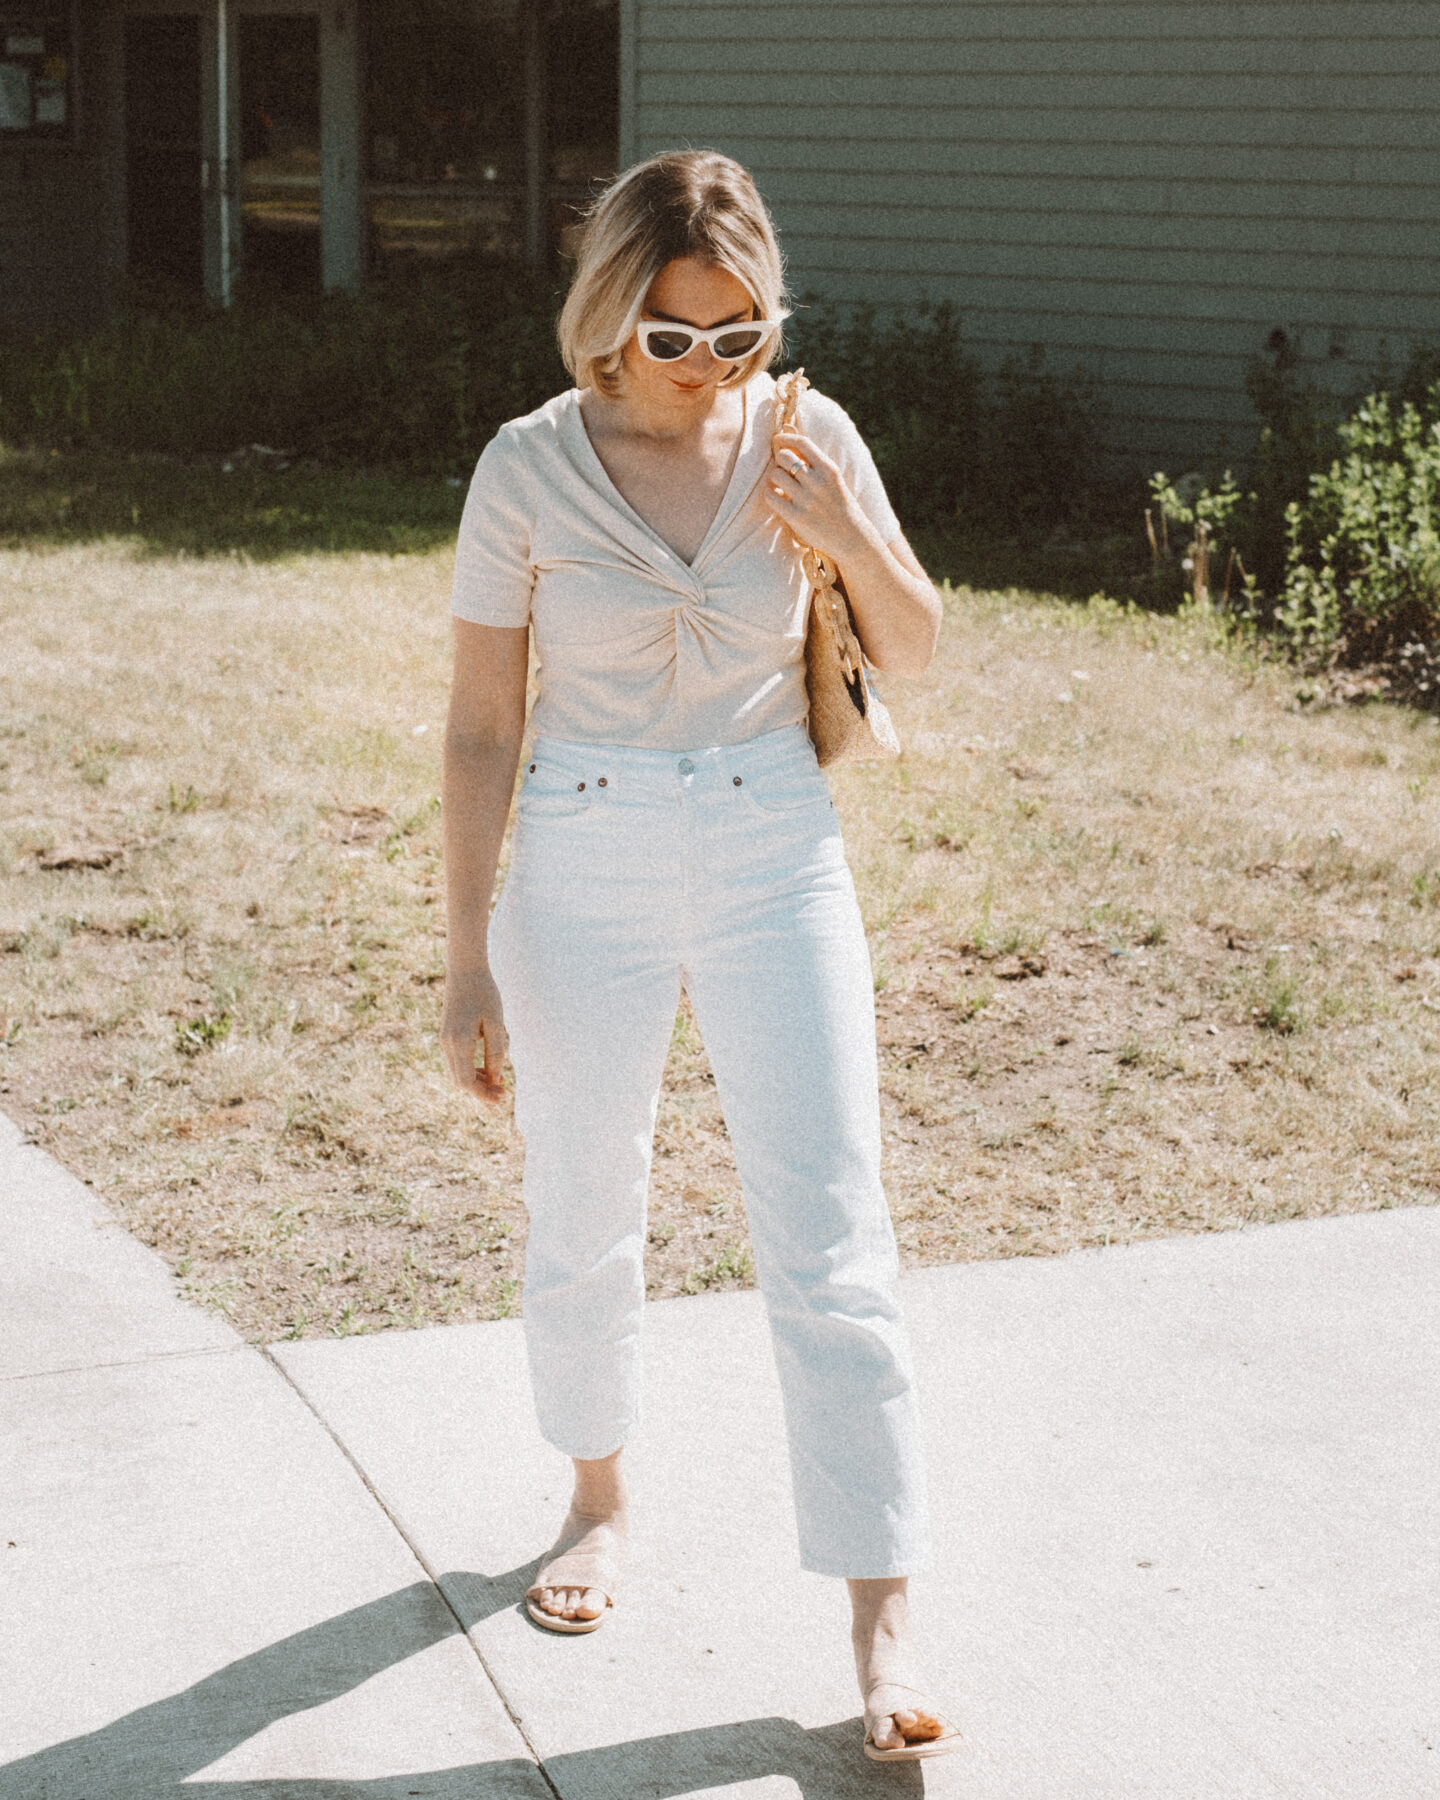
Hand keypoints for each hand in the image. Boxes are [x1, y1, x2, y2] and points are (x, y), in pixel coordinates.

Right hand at [440, 965, 508, 1105]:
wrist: (465, 970)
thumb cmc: (484, 993)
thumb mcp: (495, 1023)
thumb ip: (495, 1052)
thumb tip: (495, 1079)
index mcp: (458, 1042)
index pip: (467, 1081)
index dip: (483, 1094)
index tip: (501, 1099)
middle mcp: (447, 1044)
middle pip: (460, 1081)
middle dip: (481, 1091)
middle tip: (503, 1094)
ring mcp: (445, 1040)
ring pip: (458, 1072)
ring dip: (477, 1081)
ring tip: (499, 1084)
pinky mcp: (447, 1035)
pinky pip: (457, 1061)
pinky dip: (471, 1069)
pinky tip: (489, 1069)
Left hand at [765, 430, 875, 565]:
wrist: (851, 537)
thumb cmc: (840, 506)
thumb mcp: (834, 480)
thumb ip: (816, 465)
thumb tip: (788, 448)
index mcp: (829, 469)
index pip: (802, 443)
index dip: (786, 438)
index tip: (777, 440)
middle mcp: (817, 482)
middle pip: (784, 457)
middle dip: (780, 460)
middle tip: (783, 469)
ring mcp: (806, 500)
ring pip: (775, 475)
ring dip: (775, 478)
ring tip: (781, 486)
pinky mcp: (796, 517)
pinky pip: (771, 496)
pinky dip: (770, 494)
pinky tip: (777, 498)